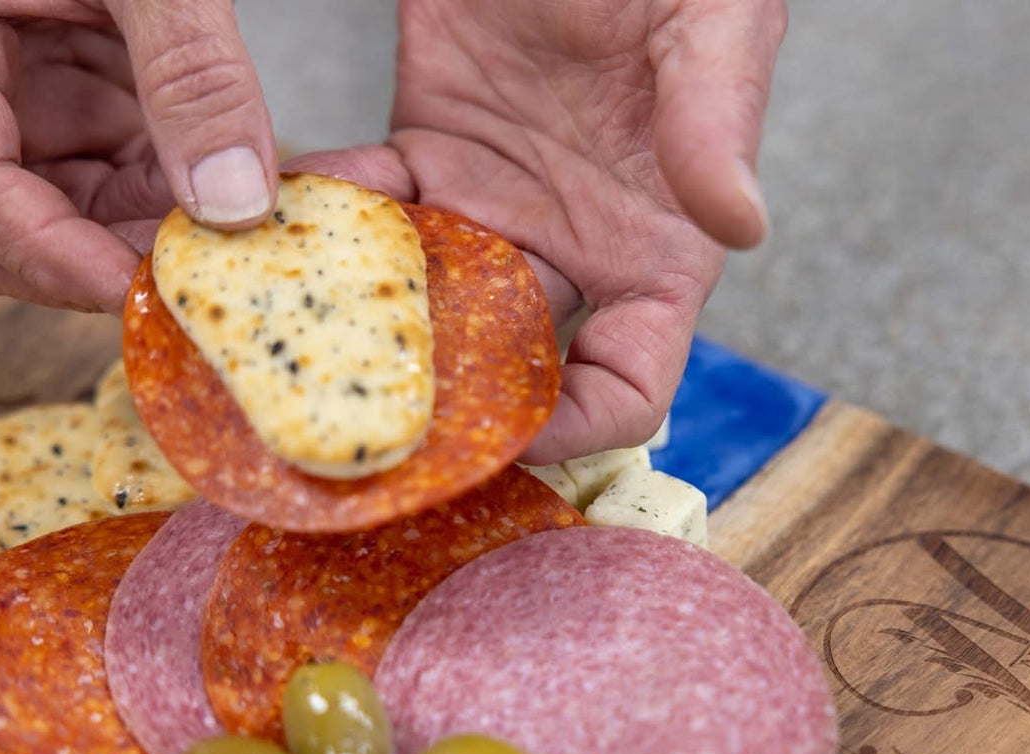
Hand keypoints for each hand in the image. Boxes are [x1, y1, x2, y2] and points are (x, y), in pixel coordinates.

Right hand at [0, 0, 277, 312]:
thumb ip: (189, 71)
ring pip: (89, 214)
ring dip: (165, 235)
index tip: (142, 285)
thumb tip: (233, 203)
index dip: (49, 257)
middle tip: (209, 281)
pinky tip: (256, 199)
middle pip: (20, 229)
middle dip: (109, 261)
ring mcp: (44, 95)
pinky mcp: (103, 93)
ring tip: (251, 243)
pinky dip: (195, 194)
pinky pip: (141, 172)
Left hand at [291, 0, 785, 460]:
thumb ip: (719, 121)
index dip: (578, 428)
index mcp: (655, 246)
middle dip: (444, 405)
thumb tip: (739, 225)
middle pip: (512, 366)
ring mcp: (498, 203)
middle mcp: (573, 245)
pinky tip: (290, 217)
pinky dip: (333, 219)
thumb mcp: (713, 22)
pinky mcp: (432, 147)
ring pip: (430, 302)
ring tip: (301, 334)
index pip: (629, 383)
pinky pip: (376, 209)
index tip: (508, 436)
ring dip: (372, 324)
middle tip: (365, 421)